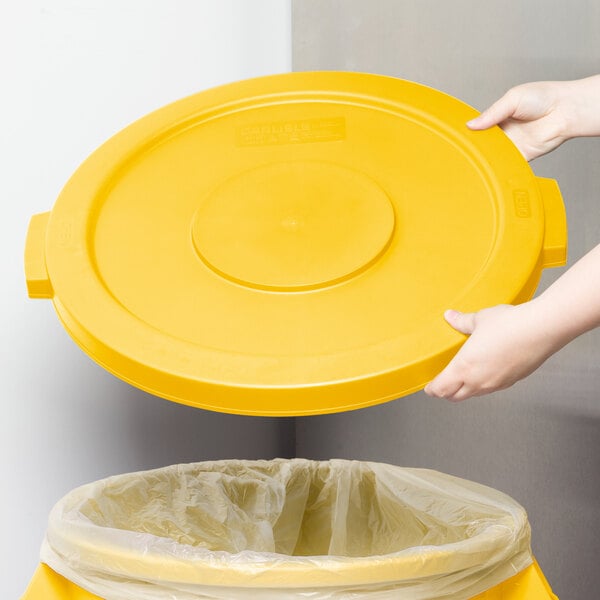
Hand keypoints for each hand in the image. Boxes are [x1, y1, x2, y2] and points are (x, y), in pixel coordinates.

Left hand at [424, 303, 558, 400]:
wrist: (541, 330)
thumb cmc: (509, 325)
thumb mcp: (479, 319)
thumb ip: (462, 321)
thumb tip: (450, 316)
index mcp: (464, 368)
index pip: (441, 389)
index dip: (432, 389)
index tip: (429, 387)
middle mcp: (478, 381)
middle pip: (455, 396)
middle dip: (445, 392)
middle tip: (441, 384)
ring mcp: (495, 384)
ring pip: (473, 394)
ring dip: (463, 390)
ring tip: (461, 379)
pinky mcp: (511, 382)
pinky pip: (490, 389)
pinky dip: (481, 386)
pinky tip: (484, 373)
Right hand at [467, 75, 599, 160]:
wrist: (565, 111)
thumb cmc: (544, 97)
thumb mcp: (512, 98)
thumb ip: (491, 113)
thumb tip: (471, 125)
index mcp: (499, 117)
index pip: (479, 127)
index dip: (469, 131)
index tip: (458, 136)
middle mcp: (504, 132)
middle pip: (483, 143)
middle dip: (474, 146)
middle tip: (463, 149)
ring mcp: (511, 145)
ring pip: (492, 155)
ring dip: (485, 157)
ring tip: (473, 158)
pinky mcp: (520, 156)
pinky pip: (506, 164)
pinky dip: (498, 166)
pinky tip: (489, 165)